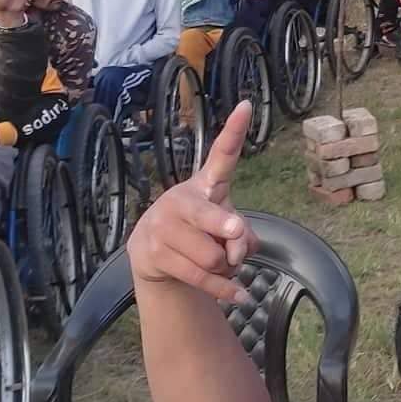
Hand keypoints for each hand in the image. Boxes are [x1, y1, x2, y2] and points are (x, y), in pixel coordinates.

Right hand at [127, 106, 257, 301]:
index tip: (248, 106)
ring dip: (224, 268)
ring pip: (212, 257)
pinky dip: (225, 290)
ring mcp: (163, 226)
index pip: (222, 155)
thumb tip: (235, 247)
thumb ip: (241, 235)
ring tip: (215, 263)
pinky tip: (239, 295)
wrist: (154, 257)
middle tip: (233, 235)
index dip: (235, 131)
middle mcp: (180, 199)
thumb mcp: (225, 229)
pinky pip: (201, 278)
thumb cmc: (200, 234)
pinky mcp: (152, 253)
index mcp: (204, 185)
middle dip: (228, 231)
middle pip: (213, 217)